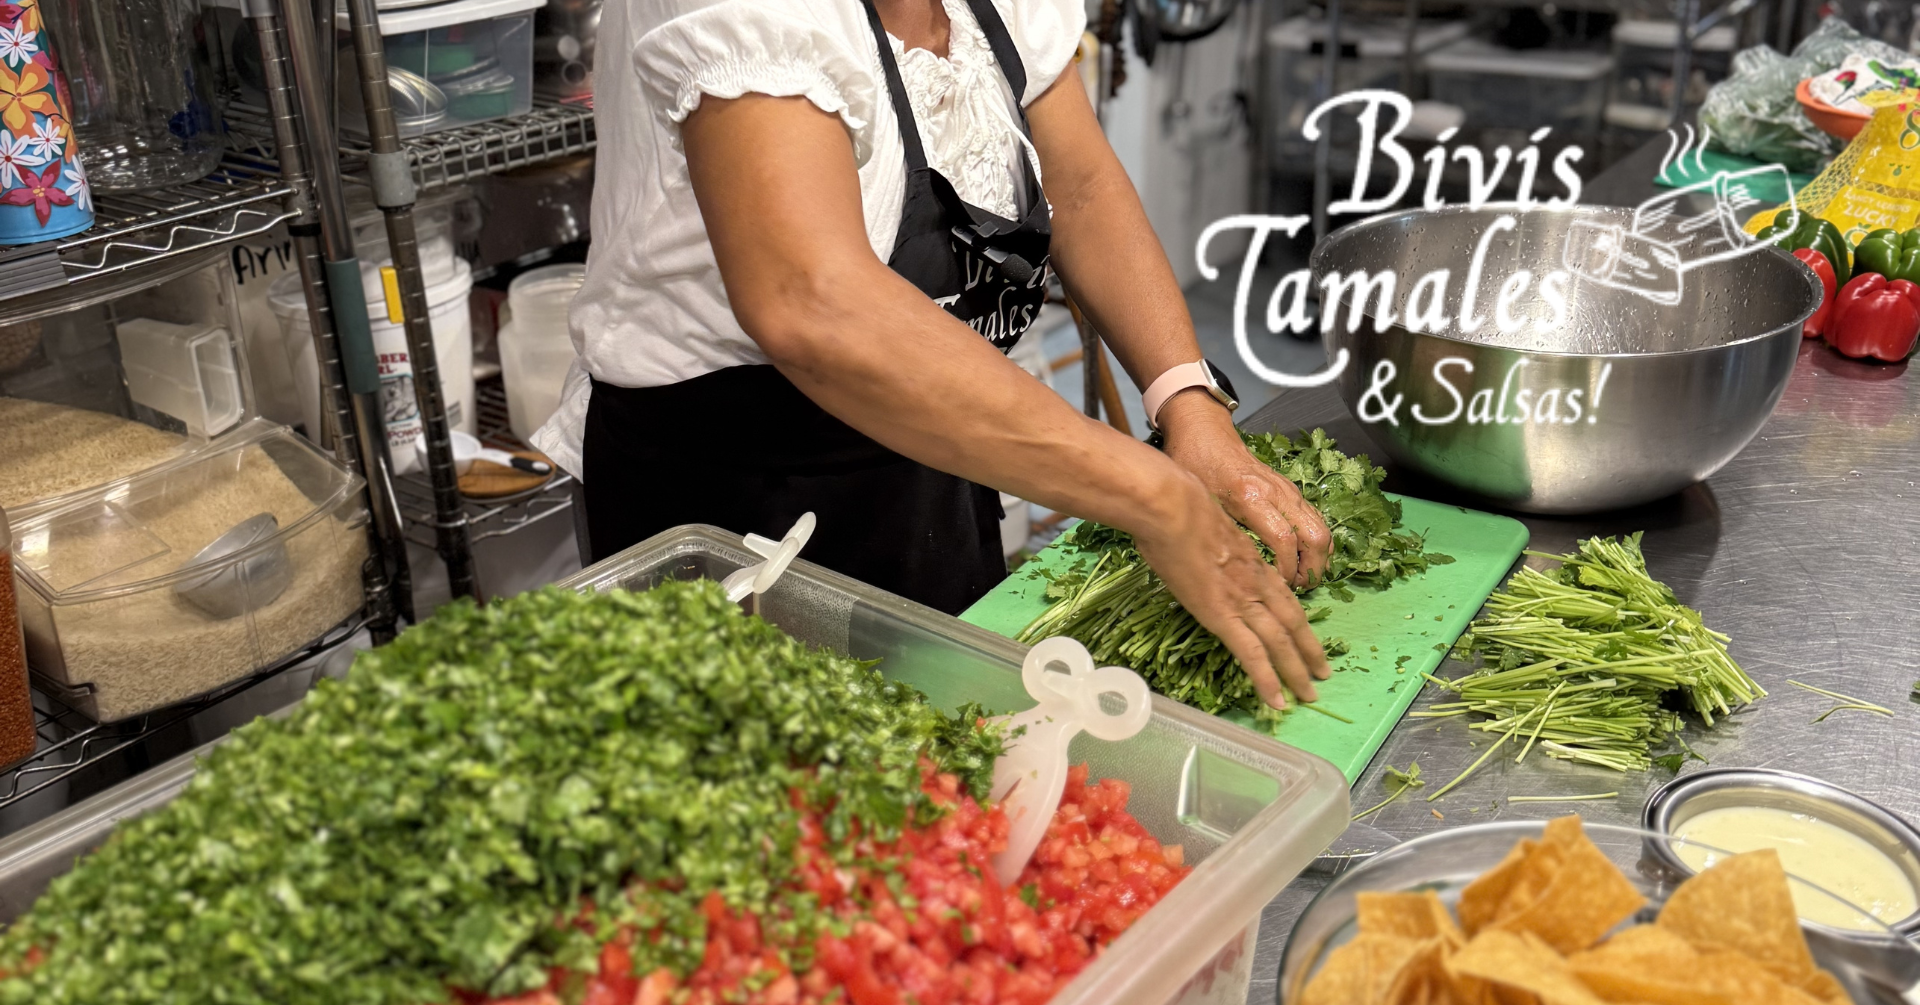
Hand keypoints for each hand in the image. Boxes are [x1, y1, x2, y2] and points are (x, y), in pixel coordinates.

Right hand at [1132, 468, 1331, 708]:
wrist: (1171, 507)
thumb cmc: (1178, 506)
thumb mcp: (1206, 526)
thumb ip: (1211, 545)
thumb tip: (1196, 552)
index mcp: (1252, 561)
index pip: (1283, 598)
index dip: (1297, 621)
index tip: (1305, 637)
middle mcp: (1256, 583)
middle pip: (1292, 624)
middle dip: (1309, 651)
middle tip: (1322, 674)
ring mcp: (1242, 601)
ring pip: (1280, 643)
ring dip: (1296, 673)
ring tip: (1309, 696)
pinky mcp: (1222, 616)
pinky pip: (1251, 654)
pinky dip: (1266, 680)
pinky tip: (1276, 701)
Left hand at [1157, 393, 1331, 588]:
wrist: (1204, 433)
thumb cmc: (1195, 466)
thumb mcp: (1199, 501)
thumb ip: (1218, 530)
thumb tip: (1234, 570)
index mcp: (1251, 498)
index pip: (1284, 540)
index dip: (1286, 569)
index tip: (1278, 586)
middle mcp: (1277, 493)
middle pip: (1316, 537)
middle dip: (1313, 568)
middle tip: (1298, 587)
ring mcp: (1287, 490)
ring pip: (1321, 528)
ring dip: (1318, 557)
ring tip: (1301, 577)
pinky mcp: (1290, 490)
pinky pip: (1314, 520)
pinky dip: (1314, 542)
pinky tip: (1300, 558)